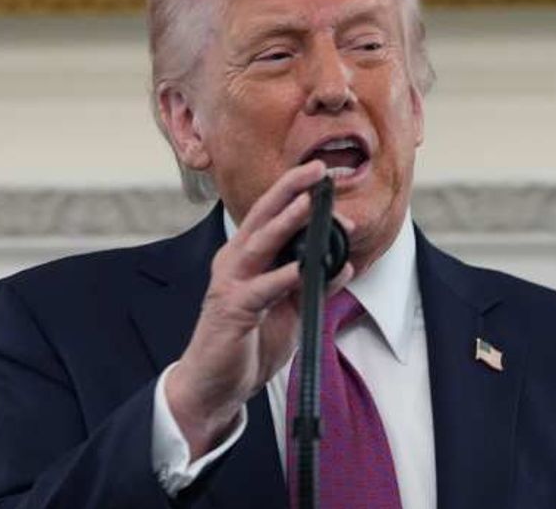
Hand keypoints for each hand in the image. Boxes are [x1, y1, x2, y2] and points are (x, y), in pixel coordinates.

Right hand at [165, 161, 354, 457]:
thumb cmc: (248, 344)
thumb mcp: (288, 310)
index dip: (295, 192)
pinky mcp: (231, 311)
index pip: (271, 216)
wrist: (214, 386)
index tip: (322, 173)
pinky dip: (283, 277)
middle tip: (317, 170)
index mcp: (246, 258)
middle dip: (290, 191)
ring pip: (260, 245)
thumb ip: (311, 286)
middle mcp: (234, 263)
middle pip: (262, 217)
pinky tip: (303, 269)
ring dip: (286, 223)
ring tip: (309, 204)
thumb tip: (342, 265)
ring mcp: (230, 285)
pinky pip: (261, 290)